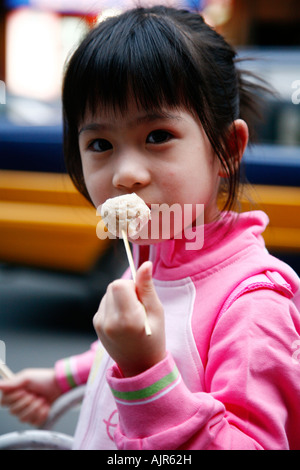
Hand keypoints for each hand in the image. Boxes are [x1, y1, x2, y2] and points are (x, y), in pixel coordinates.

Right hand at [0, 368, 61, 425]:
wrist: (59, 384)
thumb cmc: (43, 378)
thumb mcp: (27, 377)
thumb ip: (12, 383)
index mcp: (14, 393)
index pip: (3, 402)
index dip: (14, 398)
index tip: (24, 391)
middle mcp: (18, 404)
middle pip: (13, 412)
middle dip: (27, 402)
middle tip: (35, 394)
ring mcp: (27, 412)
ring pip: (22, 419)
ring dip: (35, 408)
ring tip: (42, 399)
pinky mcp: (36, 418)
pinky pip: (34, 422)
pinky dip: (42, 414)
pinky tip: (45, 406)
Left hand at [93, 261, 165, 376]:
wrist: (139, 366)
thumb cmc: (154, 338)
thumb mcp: (157, 312)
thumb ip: (147, 287)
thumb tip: (145, 264)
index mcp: (126, 318)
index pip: (119, 284)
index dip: (132, 286)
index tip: (141, 299)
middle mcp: (109, 321)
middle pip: (113, 286)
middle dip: (126, 290)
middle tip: (138, 307)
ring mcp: (100, 323)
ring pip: (108, 293)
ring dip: (120, 298)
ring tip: (131, 316)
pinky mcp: (96, 324)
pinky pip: (104, 303)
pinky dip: (114, 306)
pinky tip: (123, 320)